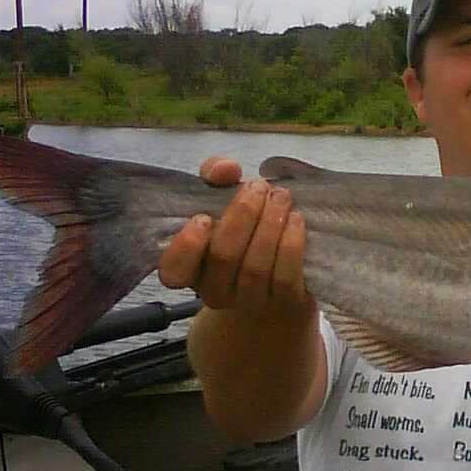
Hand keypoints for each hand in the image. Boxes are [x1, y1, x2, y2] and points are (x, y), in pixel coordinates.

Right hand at [157, 157, 312, 318]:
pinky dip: (290, 245)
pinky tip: (296, 220)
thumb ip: (215, 175)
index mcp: (191, 267)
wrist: (284, 268)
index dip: (187, 246)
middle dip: (242, 217)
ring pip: (255, 268)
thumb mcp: (224, 197)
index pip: (173, 271)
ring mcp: (248, 301)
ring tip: (281, 197)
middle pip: (223, 258)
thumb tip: (224, 168)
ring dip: (270, 225)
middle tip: (259, 187)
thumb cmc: (245, 228)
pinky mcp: (283, 302)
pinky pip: (284, 277)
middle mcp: (215, 290)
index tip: (203, 217)